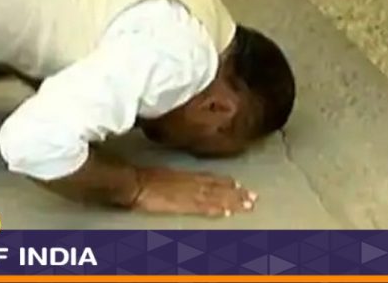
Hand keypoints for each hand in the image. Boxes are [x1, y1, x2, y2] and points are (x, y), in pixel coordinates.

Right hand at [132, 167, 256, 216]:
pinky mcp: (183, 205)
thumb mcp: (161, 173)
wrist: (134, 183)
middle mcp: (190, 183)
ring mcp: (188, 194)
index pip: (210, 178)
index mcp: (185, 175)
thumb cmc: (142, 178)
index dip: (225, 182)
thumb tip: (175, 179)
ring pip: (216, 197)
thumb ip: (173, 177)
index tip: (240, 184)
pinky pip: (204, 208)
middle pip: (218, 188)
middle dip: (236, 193)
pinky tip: (227, 213)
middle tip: (254, 197)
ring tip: (248, 205)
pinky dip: (217, 209)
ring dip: (233, 201)